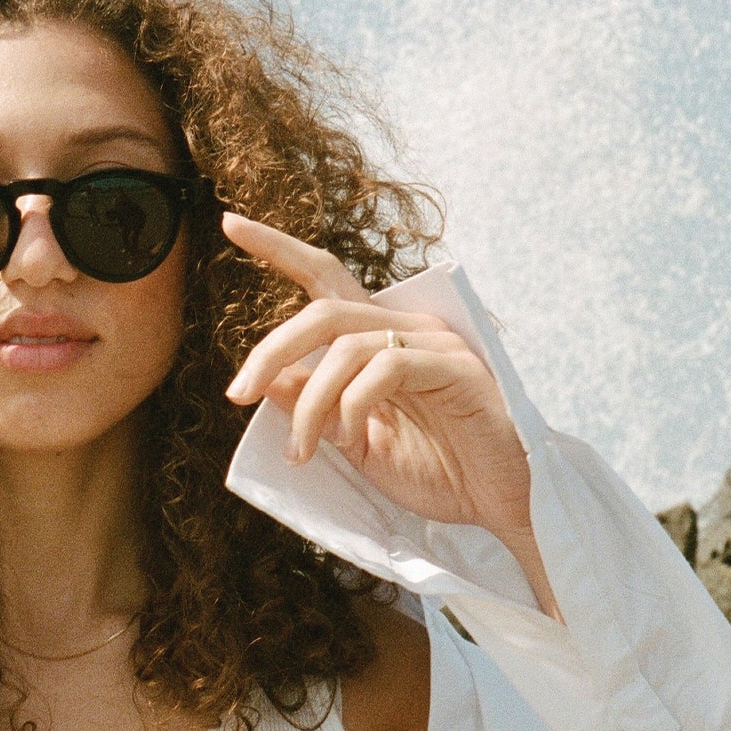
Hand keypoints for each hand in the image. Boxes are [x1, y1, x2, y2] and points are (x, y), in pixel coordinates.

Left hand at [221, 213, 548, 587]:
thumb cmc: (438, 471)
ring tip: (300, 450)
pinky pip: (388, 368)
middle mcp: (406, 329)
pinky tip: (351, 437)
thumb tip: (265, 381)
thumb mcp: (355, 441)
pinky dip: (354, 403)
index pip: (324, 279)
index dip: (279, 249)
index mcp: (379, 340)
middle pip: (323, 312)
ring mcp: (435, 345)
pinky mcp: (458, 369)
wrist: (500, 505)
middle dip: (270, 350)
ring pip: (347, 346)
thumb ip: (314, 407)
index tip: (230, 225)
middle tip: (237, 394)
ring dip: (309, 402)